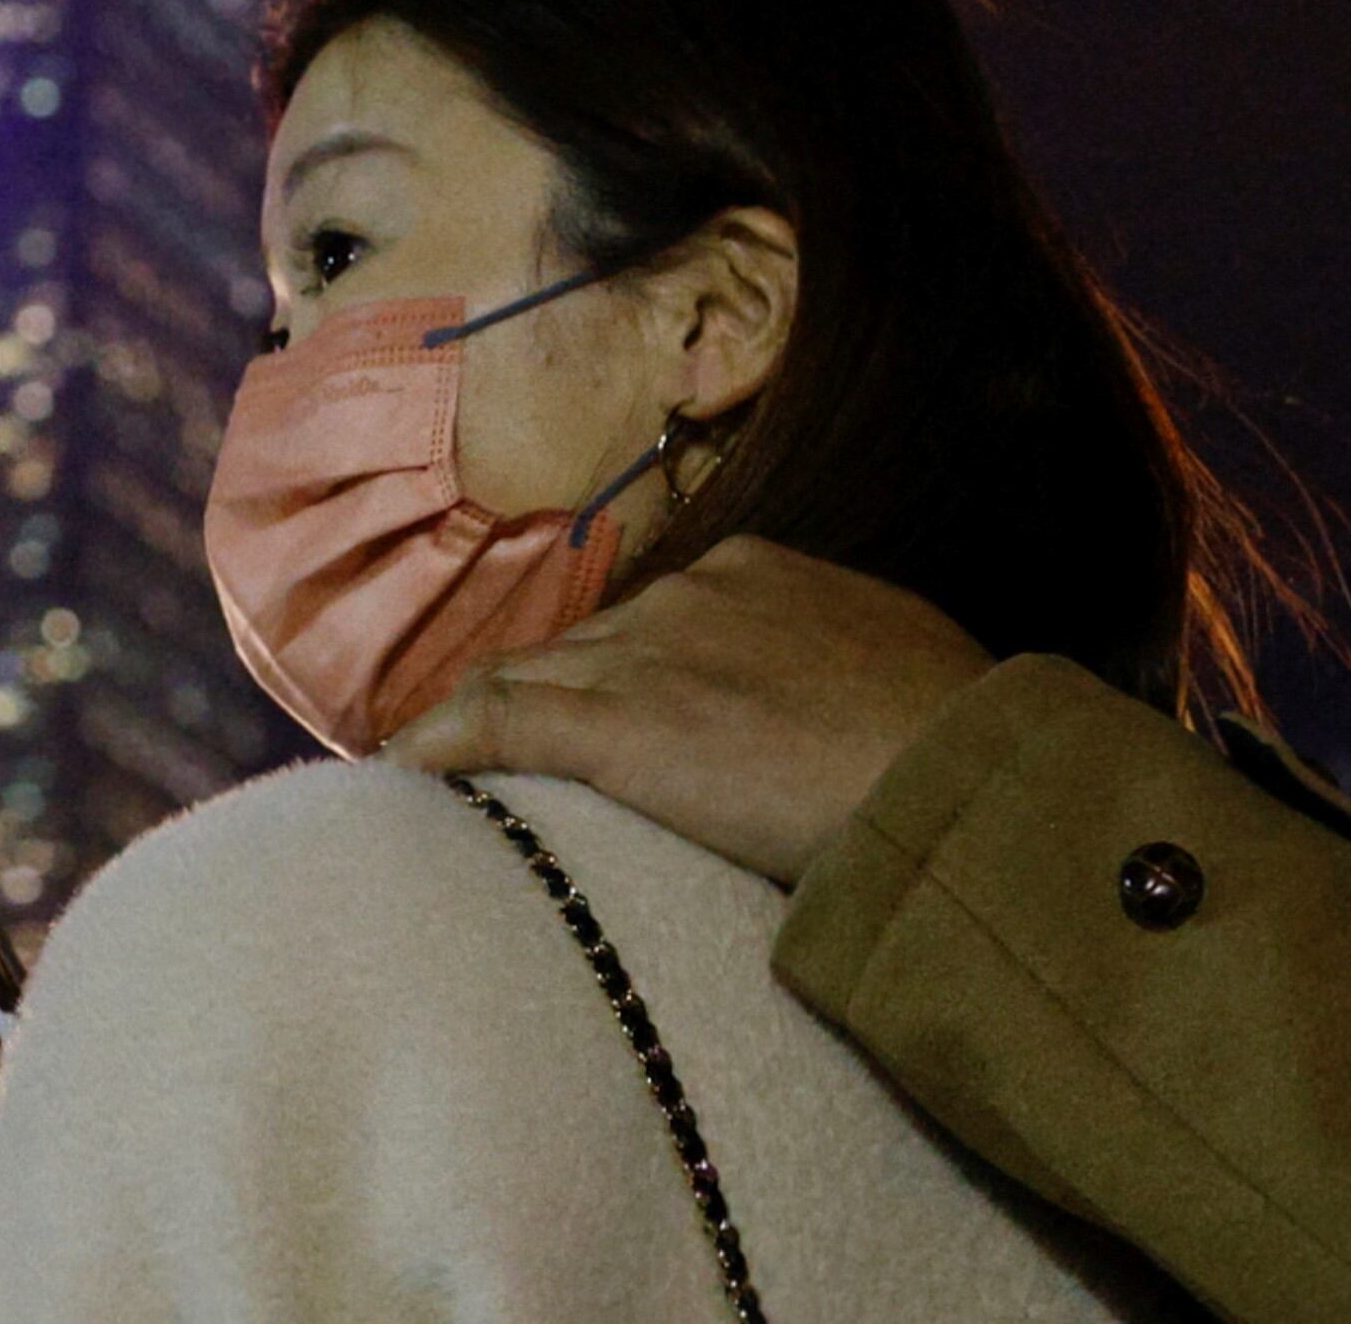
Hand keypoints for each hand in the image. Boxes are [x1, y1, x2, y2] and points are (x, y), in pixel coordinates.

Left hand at [382, 536, 994, 883]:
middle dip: (536, 697)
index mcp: (758, 574)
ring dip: (480, 726)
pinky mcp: (616, 727)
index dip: (611, 673)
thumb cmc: (950, 740)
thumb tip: (836, 719)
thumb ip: (837, 674)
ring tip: (437, 774)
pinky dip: (440, 742)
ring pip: (526, 679)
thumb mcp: (897, 668)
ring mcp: (647, 658)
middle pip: (577, 648)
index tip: (594, 716)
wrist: (949, 777)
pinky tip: (400, 773)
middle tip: (491, 758)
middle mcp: (688, 598)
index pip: (648, 623)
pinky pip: (495, 720)